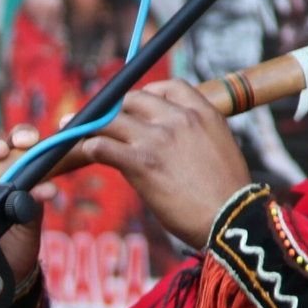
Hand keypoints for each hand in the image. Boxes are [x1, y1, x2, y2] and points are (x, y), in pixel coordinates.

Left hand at [78, 81, 251, 246]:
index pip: (168, 87)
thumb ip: (195, 135)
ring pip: (112, 120)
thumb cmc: (226, 195)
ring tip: (76, 134)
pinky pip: (103, 146)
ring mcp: (158, 138)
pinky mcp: (142, 162)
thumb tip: (167, 141)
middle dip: (115, 110)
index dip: (146, 94)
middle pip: (133, 99)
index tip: (135, 107)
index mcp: (204, 112)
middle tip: (100, 122)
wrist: (231, 221)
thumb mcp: (220, 148)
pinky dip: (90, 147)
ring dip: (92, 127)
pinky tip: (88, 153)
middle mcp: (180, 119)